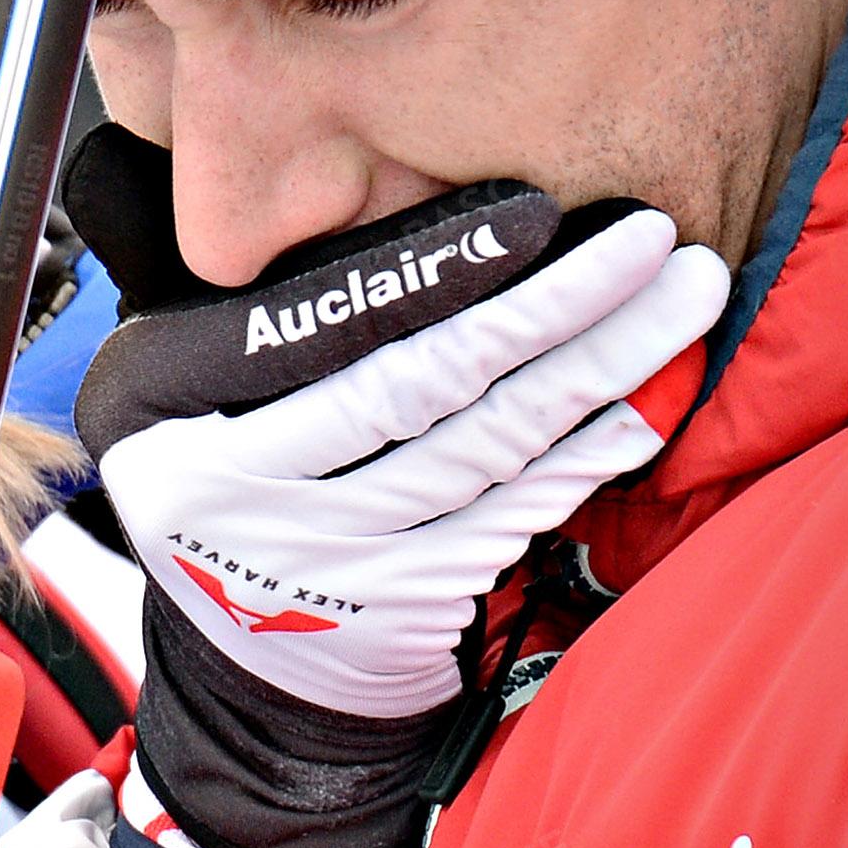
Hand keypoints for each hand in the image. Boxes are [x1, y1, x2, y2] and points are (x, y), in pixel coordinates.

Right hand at [69, 125, 732, 719]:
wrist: (236, 658)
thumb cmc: (220, 468)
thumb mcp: (173, 386)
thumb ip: (246, 311)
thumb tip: (371, 189)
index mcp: (164, 410)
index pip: (317, 330)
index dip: (434, 273)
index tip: (539, 215)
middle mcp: (234, 493)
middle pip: (418, 386)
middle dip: (550, 305)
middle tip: (650, 239)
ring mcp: (320, 564)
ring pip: (482, 452)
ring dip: (596, 372)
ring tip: (683, 300)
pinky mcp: (392, 610)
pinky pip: (508, 519)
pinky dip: (581, 460)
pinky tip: (645, 405)